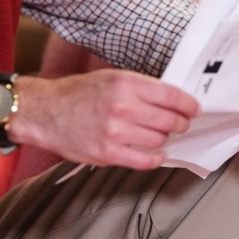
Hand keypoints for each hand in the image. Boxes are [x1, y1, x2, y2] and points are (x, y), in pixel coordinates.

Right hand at [6, 69, 198, 170]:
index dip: (188, 105)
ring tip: (158, 135)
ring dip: (163, 139)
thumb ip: (139, 87)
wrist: (44, 111)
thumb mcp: (109, 78)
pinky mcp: (108, 153)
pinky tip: (153, 152)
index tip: (193, 109)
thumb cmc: (76, 94)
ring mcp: (116, 132)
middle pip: (171, 121)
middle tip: (180, 124)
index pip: (172, 96)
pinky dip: (155, 157)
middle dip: (180, 124)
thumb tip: (170, 100)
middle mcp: (123, 106)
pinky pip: (145, 160)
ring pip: (159, 140)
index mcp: (125, 83)